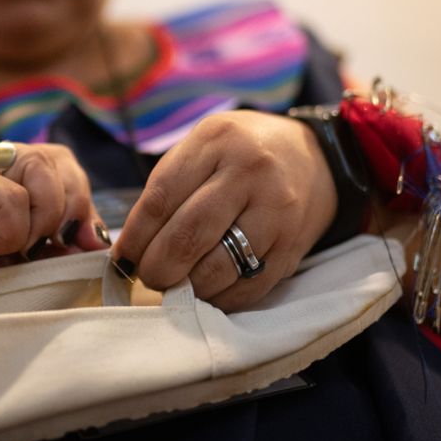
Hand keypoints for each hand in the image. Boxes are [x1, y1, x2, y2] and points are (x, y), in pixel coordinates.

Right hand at [0, 143, 107, 346]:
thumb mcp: (10, 265)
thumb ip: (47, 246)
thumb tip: (95, 240)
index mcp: (1, 179)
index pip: (62, 165)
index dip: (80, 201)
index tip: (80, 245)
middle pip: (57, 158)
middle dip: (68, 207)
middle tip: (47, 246)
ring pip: (39, 168)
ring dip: (40, 217)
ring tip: (12, 249)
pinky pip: (9, 195)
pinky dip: (11, 230)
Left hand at [113, 110, 337, 311]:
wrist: (317, 158)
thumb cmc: (242, 153)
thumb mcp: (204, 145)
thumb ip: (168, 186)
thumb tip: (131, 247)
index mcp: (217, 142)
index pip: (162, 199)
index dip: (135, 237)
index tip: (123, 258)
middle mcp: (250, 173)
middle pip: (188, 236)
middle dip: (157, 268)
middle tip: (148, 276)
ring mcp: (276, 212)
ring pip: (217, 268)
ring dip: (187, 288)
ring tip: (176, 283)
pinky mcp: (292, 248)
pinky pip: (247, 288)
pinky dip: (219, 299)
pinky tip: (207, 290)